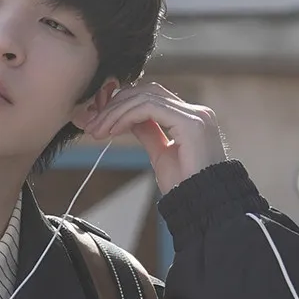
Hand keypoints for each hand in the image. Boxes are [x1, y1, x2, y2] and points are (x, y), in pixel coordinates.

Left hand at [77, 82, 226, 195]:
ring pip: (146, 97)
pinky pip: (150, 108)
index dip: (124, 103)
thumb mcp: (161, 154)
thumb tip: (128, 119)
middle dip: (116, 105)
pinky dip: (127, 115)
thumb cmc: (186, 187)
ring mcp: (196, 115)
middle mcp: (196, 112)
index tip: (100, 120)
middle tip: (93, 123)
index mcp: (191, 118)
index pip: (153, 97)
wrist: (205, 206)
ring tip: (98, 129)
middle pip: (148, 92)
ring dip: (116, 111)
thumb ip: (148, 132)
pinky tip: (113, 130)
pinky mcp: (191, 123)